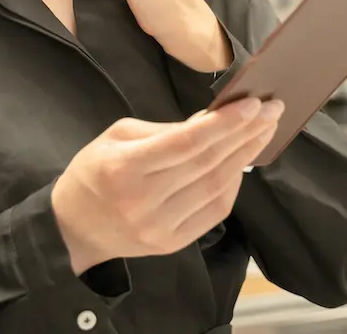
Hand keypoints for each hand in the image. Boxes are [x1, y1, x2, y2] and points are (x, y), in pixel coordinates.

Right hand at [51, 97, 284, 272]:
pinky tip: (243, 161)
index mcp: (124, 168)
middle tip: (272, 109)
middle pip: (207, 163)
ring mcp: (160, 227)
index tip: (253, 103)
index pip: (185, 143)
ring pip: (216, 187)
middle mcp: (143, 201)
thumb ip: (164, 129)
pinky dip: (234, 184)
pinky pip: (215, 211)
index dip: (223, 123)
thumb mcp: (117, 136)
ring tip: (265, 130)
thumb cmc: (94, 172)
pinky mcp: (172, 243)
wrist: (74, 229)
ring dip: (245, 156)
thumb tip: (211, 119)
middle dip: (245, 133)